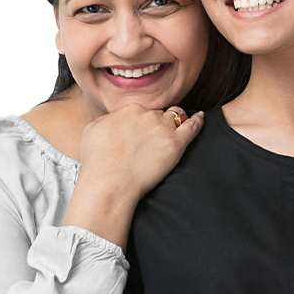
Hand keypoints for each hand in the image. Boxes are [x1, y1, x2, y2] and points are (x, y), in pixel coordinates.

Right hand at [77, 103, 203, 200]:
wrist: (110, 183)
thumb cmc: (97, 162)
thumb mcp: (92, 130)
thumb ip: (107, 120)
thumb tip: (115, 119)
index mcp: (129, 110)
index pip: (142, 111)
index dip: (142, 122)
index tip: (142, 132)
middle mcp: (148, 115)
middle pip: (158, 114)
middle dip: (157, 124)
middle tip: (154, 139)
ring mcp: (163, 128)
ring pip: (176, 117)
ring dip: (177, 121)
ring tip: (180, 126)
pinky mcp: (175, 144)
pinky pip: (193, 127)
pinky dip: (198, 121)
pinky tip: (201, 119)